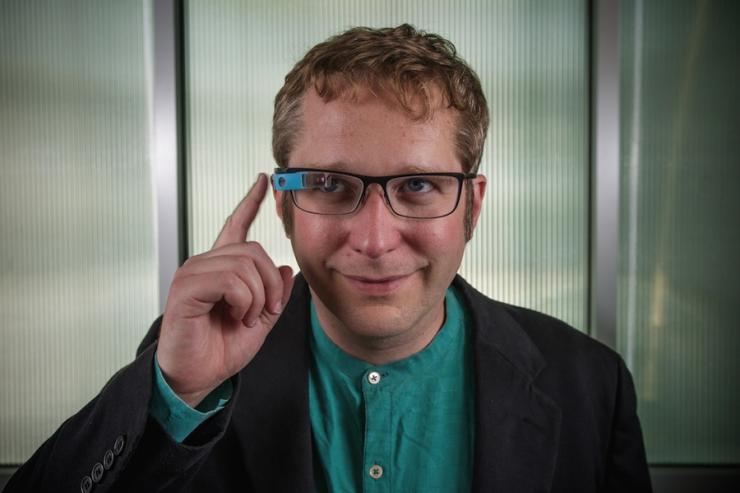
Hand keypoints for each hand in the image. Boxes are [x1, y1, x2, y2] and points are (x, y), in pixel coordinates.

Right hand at [156, 174, 293, 406]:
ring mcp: (194, 272)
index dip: (250, 202)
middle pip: (254, 250)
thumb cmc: (221, 349)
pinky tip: (235, 316)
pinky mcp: (187, 287)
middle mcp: (206, 264)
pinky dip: (244, 301)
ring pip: (245, 264)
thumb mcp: (260, 321)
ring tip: (245, 318)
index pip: (236, 225)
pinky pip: (231, 280)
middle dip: (271, 283)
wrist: (196, 377)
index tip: (263, 180)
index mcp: (222, 269)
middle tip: (266, 310)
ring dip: (257, 297)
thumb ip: (274, 294)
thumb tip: (285, 267)